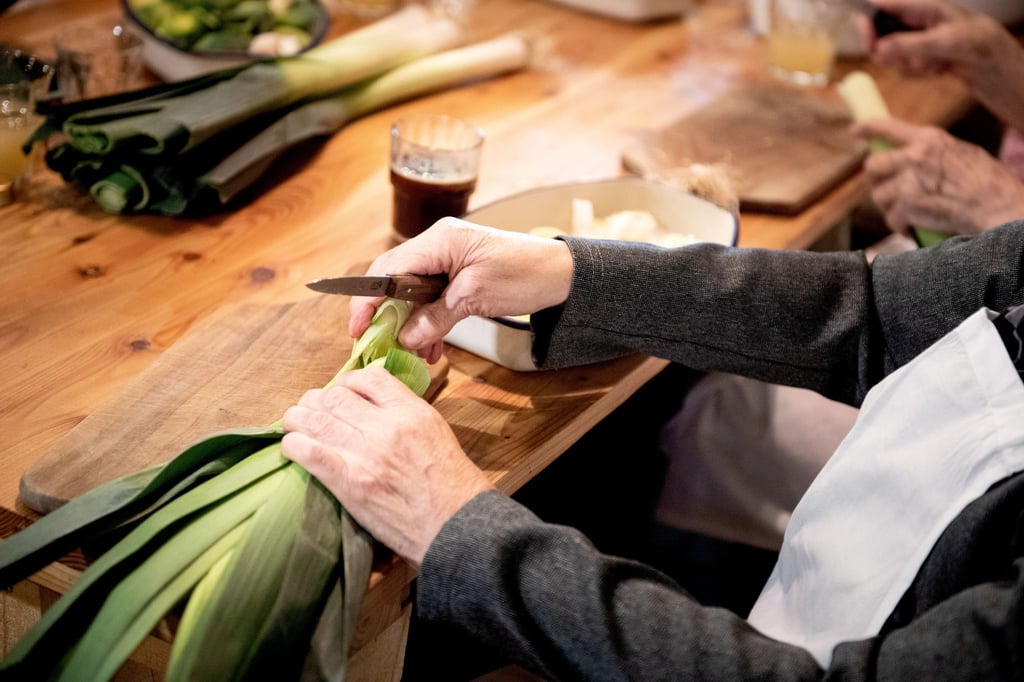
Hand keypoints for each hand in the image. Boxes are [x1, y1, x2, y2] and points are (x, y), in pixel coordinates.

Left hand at [281, 367, 493, 567]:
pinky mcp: (350, 483)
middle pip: (335, 396)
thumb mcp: (436, 432)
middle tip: (311, 409)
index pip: (369, 378)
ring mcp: (366, 454)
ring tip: (294, 423)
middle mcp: (386, 427)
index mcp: (411, 411)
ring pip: (316, 419)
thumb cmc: (452, 484)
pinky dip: (294, 445)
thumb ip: (407, 413)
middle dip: (317, 399)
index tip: (342, 392)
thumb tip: (377, 402)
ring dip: (298, 418)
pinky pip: (310, 453)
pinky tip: (292, 447)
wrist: (456, 525)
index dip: (348, 381)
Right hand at [349, 217, 573, 362]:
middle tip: (377, 343)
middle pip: (394, 279)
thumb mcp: (475, 297)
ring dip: (409, 323)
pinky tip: (431, 347)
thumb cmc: (524, 274)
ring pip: (412, 292)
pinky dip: (428, 322)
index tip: (359, 328)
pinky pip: (431, 297)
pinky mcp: (457, 274)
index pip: (388, 268)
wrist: (562, 274)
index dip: (368, 299)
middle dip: (385, 313)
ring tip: (411, 352)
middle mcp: (437, 245)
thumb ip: (436, 317)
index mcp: (439, 241)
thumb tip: (405, 338)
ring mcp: (447, 259)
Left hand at [855, 118, 1023, 235]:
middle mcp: (914, 156)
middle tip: (891, 190)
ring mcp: (908, 181)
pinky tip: (915, 226)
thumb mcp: (961, 153)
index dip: (867, 128)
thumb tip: (912, 156)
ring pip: (878, 195)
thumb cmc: (987, 183)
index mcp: (929, 139)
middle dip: (878, 180)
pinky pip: (891, 218)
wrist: (996, 207)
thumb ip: (932, 153)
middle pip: (872, 165)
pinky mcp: (907, 205)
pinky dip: (901, 226)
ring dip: (890, 206)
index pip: (888, 127)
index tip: (856, 130)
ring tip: (910, 211)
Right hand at [867, 0, 1023, 130]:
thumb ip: (909, 45)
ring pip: (888, 57)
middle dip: (892, 53)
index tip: (869, 41)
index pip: (880, 8)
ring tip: (934, 64)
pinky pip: (900, 69)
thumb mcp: (943, 41)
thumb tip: (880, 49)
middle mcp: (909, 22)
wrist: (987, 58)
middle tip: (909, 61)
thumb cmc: (973, 40)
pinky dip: (917, 73)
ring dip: (909, 66)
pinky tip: (936, 69)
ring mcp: (909, 40)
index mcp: (917, 7)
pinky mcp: (912, 56)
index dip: (867, 23)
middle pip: (877, 37)